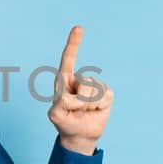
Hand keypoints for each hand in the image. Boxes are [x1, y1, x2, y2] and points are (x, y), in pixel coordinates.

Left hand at [48, 25, 112, 154]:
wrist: (81, 135)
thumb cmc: (65, 122)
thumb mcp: (55, 116)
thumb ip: (59, 105)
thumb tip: (74, 97)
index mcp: (64, 80)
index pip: (68, 58)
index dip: (74, 43)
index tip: (79, 28)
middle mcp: (79, 80)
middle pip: (84, 83)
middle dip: (78, 102)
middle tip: (75, 110)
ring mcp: (94, 86)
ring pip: (93, 92)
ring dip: (88, 106)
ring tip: (83, 111)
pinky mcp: (107, 94)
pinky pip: (105, 97)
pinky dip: (99, 107)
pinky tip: (95, 111)